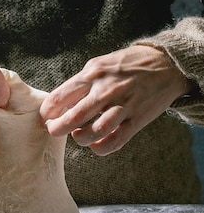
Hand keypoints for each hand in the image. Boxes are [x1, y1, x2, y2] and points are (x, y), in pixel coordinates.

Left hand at [40, 45, 194, 155]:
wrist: (166, 64)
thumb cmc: (127, 65)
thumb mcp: (100, 64)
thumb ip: (81, 82)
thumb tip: (59, 102)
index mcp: (93, 74)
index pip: (61, 96)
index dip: (48, 111)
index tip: (45, 117)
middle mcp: (106, 90)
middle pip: (74, 116)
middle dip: (57, 128)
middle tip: (52, 131)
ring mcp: (123, 106)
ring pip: (95, 131)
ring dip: (80, 138)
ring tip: (77, 135)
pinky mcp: (137, 120)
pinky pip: (115, 141)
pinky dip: (101, 148)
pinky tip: (95, 145)